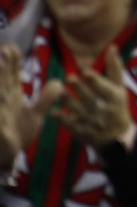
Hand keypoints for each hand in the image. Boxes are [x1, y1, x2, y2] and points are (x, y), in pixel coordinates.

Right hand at [0, 44, 62, 163]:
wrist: (6, 158)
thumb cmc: (17, 133)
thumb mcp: (34, 115)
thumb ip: (46, 99)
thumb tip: (60, 82)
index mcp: (11, 97)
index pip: (10, 76)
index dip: (10, 63)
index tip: (10, 48)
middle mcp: (3, 102)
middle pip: (1, 82)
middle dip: (0, 70)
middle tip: (2, 51)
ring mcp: (0, 114)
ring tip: (1, 75)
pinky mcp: (0, 130)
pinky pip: (0, 125)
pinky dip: (1, 117)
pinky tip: (3, 112)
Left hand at [56, 50, 134, 149]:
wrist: (116, 137)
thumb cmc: (117, 106)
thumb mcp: (120, 88)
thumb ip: (114, 68)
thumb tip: (111, 47)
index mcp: (115, 97)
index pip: (105, 88)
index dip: (95, 80)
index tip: (85, 72)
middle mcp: (104, 110)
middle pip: (90, 98)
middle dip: (80, 89)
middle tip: (70, 78)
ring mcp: (91, 122)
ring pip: (78, 110)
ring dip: (68, 101)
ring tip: (60, 92)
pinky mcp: (81, 131)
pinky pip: (70, 124)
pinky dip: (62, 118)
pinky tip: (53, 111)